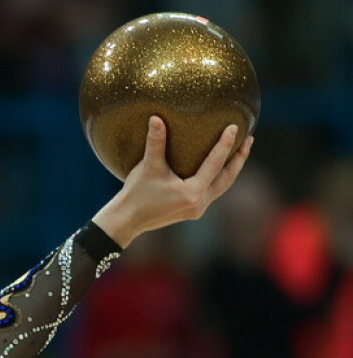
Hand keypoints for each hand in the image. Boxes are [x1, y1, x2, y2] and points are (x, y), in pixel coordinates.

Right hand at [92, 116, 253, 247]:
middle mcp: (199, 203)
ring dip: (232, 169)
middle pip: (227, 178)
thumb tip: (156, 118)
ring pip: (222, 186)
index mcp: (192, 193)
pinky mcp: (191, 211)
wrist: (126, 221)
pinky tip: (218, 168)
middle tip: (249, 139)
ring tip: (239, 152)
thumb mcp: (147, 167)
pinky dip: (218, 177)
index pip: (215, 164)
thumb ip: (155, 142)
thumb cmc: (136, 194)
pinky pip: (212, 191)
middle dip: (239, 158)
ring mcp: (197, 209)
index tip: (235, 127)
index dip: (225, 144)